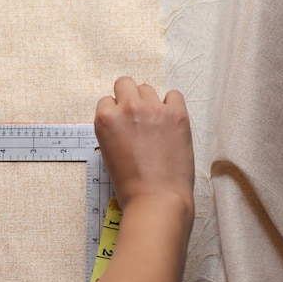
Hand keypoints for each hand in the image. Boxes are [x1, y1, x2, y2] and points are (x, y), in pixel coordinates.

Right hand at [94, 77, 193, 213]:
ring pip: (147, 88)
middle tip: (136, 115)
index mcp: (105, 119)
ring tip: (154, 122)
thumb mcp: (108, 153)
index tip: (122, 124)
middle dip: (128, 97)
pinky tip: (170, 121)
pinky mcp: (177, 113)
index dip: (114, 112)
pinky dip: (171, 104)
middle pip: (125, 83)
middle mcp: (127, 108)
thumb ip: (113, 130)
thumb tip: (124, 121)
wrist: (156, 198)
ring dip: (149, 101)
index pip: (106, 101)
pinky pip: (173, 95)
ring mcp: (153, 108)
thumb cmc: (130, 184)